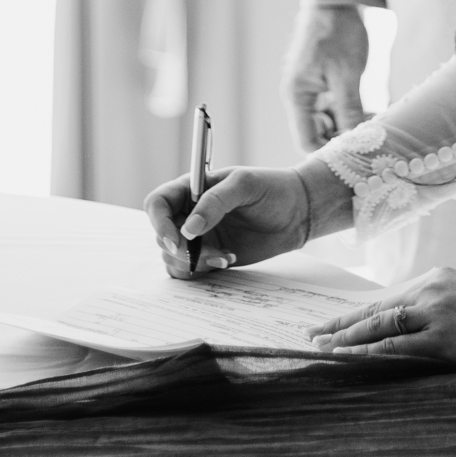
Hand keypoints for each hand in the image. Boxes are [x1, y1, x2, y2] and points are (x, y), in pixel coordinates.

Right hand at [145, 165, 310, 278]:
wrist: (297, 212)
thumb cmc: (273, 189)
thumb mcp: (245, 185)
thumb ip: (215, 202)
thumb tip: (189, 229)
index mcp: (192, 188)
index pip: (158, 204)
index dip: (160, 223)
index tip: (177, 241)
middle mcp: (190, 212)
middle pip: (161, 235)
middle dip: (182, 250)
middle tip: (212, 252)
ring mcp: (199, 236)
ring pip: (172, 257)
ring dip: (194, 263)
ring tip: (225, 256)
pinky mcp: (210, 255)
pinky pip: (188, 270)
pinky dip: (201, 271)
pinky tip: (227, 260)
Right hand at [281, 5, 369, 150]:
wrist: (338, 0)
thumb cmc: (338, 32)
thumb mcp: (347, 74)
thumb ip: (349, 110)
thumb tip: (355, 141)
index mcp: (297, 95)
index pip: (305, 141)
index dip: (327, 154)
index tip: (354, 156)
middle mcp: (300, 95)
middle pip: (318, 133)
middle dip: (342, 139)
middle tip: (370, 141)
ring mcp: (311, 88)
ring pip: (329, 121)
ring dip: (349, 126)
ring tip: (375, 126)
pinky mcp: (323, 82)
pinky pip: (335, 106)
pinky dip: (351, 112)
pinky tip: (371, 112)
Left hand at [310, 268, 455, 375]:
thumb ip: (441, 311)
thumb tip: (415, 332)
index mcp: (436, 280)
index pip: (387, 299)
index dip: (358, 312)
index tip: (333, 322)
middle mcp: (431, 290)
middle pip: (375, 309)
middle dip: (342, 323)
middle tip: (313, 333)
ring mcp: (436, 313)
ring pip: (380, 325)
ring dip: (348, 338)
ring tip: (323, 348)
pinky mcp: (444, 337)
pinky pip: (399, 346)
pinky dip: (372, 352)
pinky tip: (353, 358)